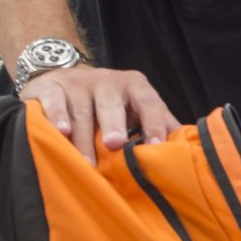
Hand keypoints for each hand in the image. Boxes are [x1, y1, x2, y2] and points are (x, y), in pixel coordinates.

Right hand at [20, 65, 179, 164]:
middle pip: (112, 102)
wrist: (63, 81)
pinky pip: (55, 101)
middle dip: (114, 123)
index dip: (153, 125)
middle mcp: (107, 80)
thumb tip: (189, 151)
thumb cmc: (108, 105)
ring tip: (86, 160)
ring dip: (83, 136)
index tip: (155, 148)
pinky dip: (57, 116)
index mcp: (135, 86)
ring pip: (82, 109)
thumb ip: (160, 126)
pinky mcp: (51, 86)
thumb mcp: (136, 111)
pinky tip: (61, 132)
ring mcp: (78, 82)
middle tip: (115, 144)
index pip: (149, 104)